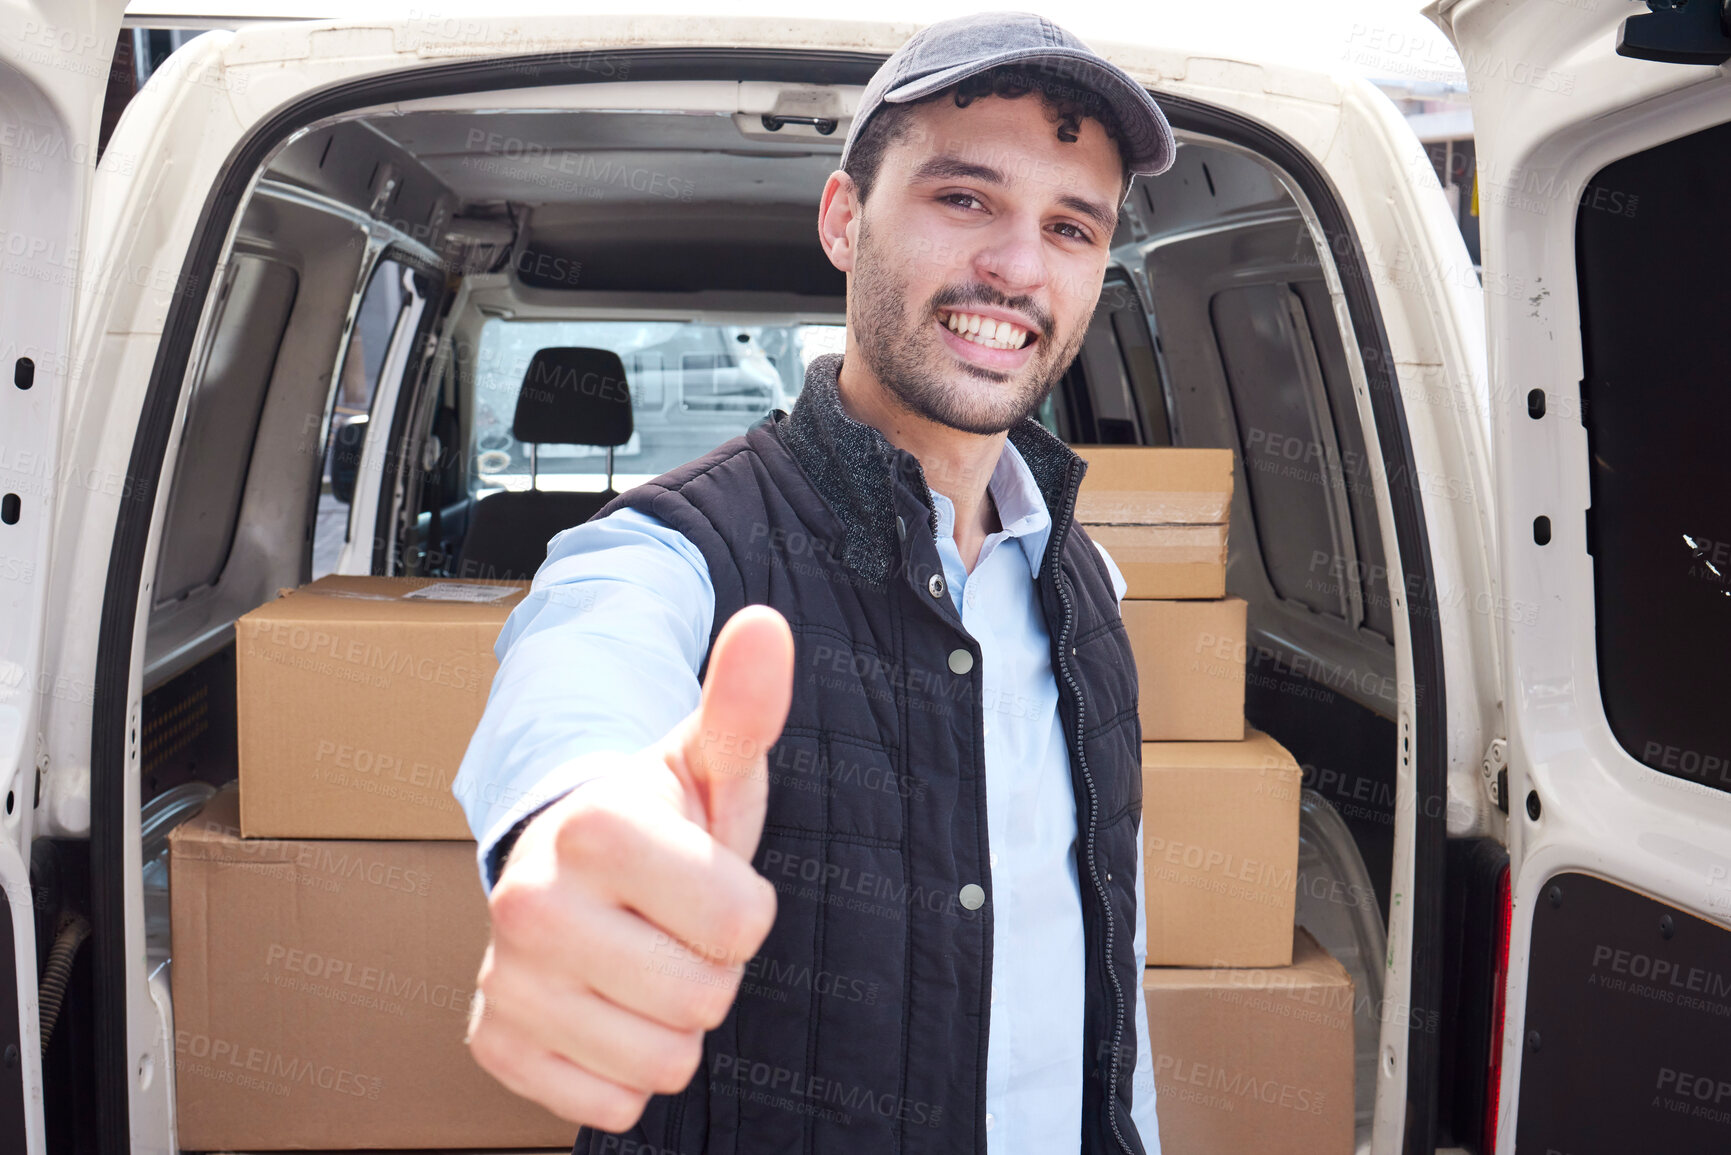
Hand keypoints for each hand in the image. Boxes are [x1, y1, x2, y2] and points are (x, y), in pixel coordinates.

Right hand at [467, 605, 794, 1131]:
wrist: (568, 860)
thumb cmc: (656, 815)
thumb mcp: (707, 759)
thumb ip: (744, 704)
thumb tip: (767, 628)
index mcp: (595, 829)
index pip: (744, 929)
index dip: (744, 908)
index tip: (703, 874)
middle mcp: (532, 904)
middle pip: (705, 1001)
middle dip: (709, 967)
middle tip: (671, 920)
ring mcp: (506, 980)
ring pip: (662, 1064)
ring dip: (670, 1021)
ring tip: (641, 957)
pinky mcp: (495, 1043)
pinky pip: (608, 1105)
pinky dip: (621, 1068)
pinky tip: (604, 1003)